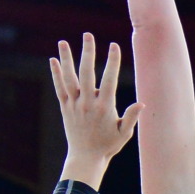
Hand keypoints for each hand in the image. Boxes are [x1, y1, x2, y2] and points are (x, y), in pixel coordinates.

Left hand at [50, 34, 141, 178]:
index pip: (109, 80)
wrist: (85, 158)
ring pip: (69, 78)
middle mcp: (88, 103)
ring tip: (63, 42)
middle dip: (88, 53)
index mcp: (104, 107)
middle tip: (88, 35)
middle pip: (87, 73)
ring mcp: (74, 105)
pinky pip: (59, 88)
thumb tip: (142, 103)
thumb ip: (131, 117)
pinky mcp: (65, 108)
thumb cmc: (108, 145)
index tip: (114, 45)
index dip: (113, 62)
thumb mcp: (124, 133)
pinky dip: (56, 74)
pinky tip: (53, 60)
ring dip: (66, 59)